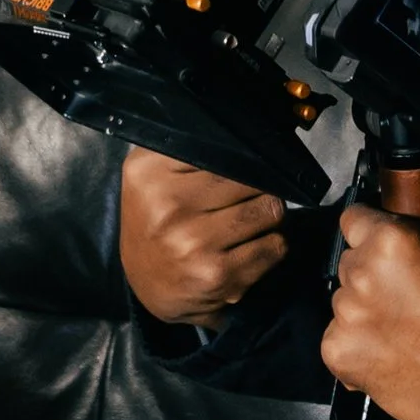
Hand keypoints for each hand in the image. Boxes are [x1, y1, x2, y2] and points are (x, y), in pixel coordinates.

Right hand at [119, 147, 289, 326]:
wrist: (143, 282)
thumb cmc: (156, 219)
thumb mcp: (152, 172)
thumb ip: (189, 146)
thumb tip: (245, 137)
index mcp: (150, 174)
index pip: (225, 149)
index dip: (242, 157)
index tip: (241, 167)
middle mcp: (170, 208)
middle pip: (254, 179)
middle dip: (258, 187)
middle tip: (244, 197)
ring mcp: (196, 244)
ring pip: (271, 211)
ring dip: (267, 215)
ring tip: (246, 221)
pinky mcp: (220, 276)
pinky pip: (276, 246)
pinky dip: (270, 245)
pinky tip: (246, 247)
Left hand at [321, 205, 419, 419]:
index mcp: (391, 241)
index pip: (354, 218)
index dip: (374, 228)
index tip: (387, 242)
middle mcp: (361, 275)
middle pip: (351, 261)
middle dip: (374, 271)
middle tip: (409, 291)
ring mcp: (347, 317)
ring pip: (345, 300)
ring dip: (367, 308)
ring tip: (406, 326)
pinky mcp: (340, 354)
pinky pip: (339, 337)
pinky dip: (359, 343)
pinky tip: (392, 348)